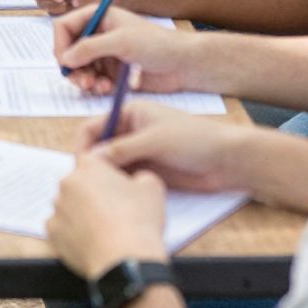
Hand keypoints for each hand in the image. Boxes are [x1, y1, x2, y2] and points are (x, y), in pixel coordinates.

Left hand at [46, 147, 167, 279]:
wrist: (126, 260)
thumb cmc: (139, 221)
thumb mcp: (152, 186)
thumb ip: (139, 174)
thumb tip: (135, 179)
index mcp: (89, 167)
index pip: (92, 161)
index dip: (104, 173)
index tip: (114, 186)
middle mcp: (67, 184)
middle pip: (77, 183)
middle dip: (91, 193)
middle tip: (111, 209)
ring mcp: (57, 209)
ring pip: (68, 206)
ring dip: (80, 213)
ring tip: (102, 228)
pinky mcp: (52, 234)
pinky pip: (62, 228)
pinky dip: (73, 233)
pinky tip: (91, 240)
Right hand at [54, 4, 208, 95]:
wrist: (183, 64)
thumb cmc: (158, 44)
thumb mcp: (122, 42)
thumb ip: (90, 47)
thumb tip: (65, 59)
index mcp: (98, 16)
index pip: (64, 26)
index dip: (60, 44)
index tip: (65, 63)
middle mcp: (98, 33)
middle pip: (68, 50)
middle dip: (72, 67)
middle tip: (82, 82)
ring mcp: (103, 54)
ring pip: (78, 68)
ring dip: (83, 80)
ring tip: (96, 87)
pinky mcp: (110, 72)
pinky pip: (91, 80)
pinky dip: (94, 86)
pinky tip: (106, 90)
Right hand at [79, 100, 248, 194]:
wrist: (226, 160)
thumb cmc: (194, 139)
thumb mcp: (154, 140)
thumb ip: (121, 149)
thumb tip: (91, 160)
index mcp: (130, 112)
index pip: (94, 125)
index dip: (84, 144)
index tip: (80, 164)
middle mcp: (130, 130)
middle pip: (99, 145)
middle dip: (91, 162)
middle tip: (86, 181)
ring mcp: (138, 151)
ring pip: (109, 164)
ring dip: (103, 175)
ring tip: (100, 191)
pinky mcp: (146, 170)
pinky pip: (123, 177)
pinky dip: (116, 184)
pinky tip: (115, 195)